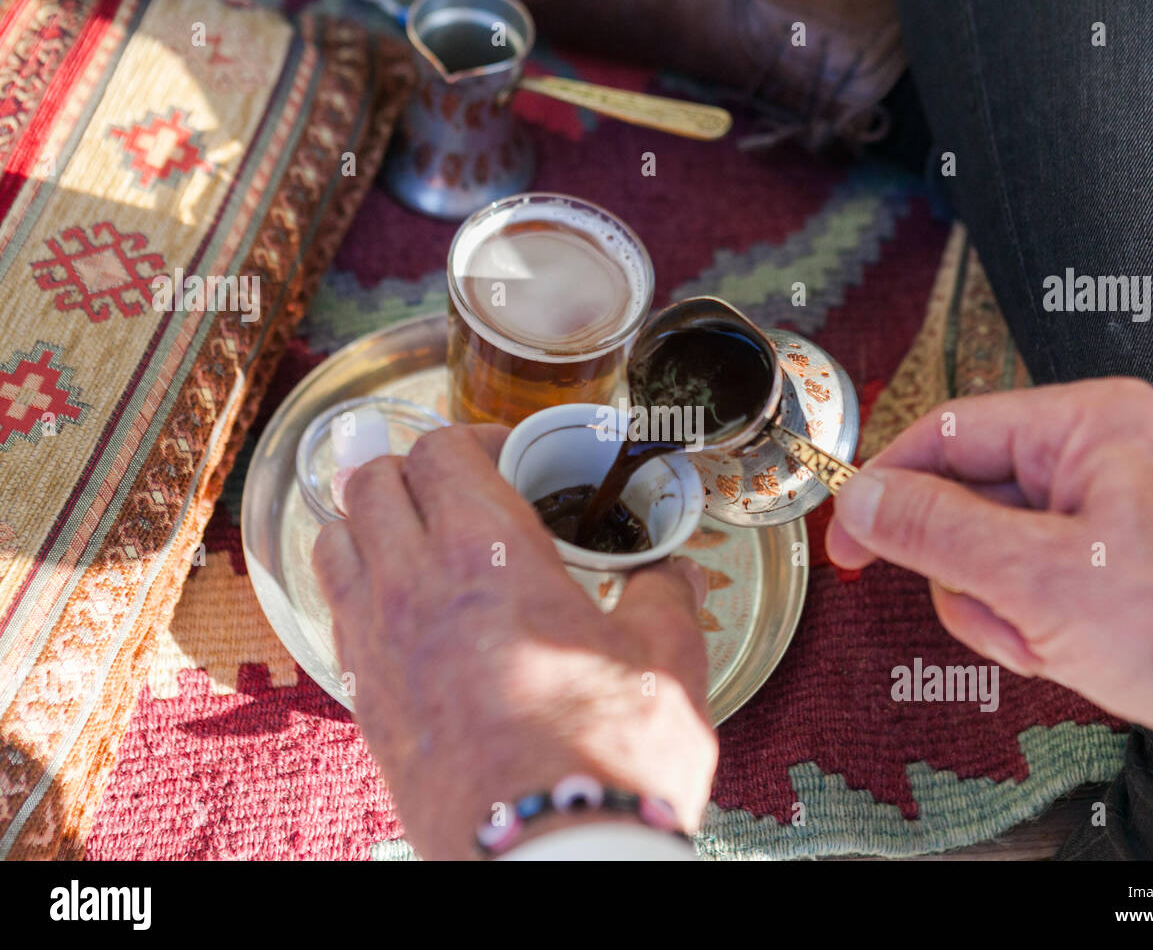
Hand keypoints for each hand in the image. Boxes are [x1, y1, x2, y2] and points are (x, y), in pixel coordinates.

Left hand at [311, 424, 716, 858]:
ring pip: (334, 537)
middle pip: (373, 480)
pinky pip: (332, 607)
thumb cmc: (610, 759)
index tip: (510, 458)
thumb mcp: (668, 661)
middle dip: (416, 468)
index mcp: (488, 554)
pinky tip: (402, 606)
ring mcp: (377, 642)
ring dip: (370, 519)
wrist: (551, 861)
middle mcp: (414, 585)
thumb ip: (666, 597)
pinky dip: (355, 582)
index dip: (476, 438)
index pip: (442, 449)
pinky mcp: (362, 697)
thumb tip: (673, 574)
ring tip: (418, 538)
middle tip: (464, 492)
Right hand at [827, 378, 1152, 781]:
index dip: (887, 487)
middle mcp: (1098, 455)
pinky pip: (1029, 582)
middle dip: (970, 574)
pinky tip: (1067, 651)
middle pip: (967, 499)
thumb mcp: (1038, 576)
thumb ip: (936, 530)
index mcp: (1088, 424)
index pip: (949, 433)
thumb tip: (861, 498)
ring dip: (1001, 610)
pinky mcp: (1111, 561)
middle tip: (1000, 612)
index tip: (850, 541)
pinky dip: (1031, 625)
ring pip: (991, 552)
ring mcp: (1106, 511)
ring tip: (1047, 641)